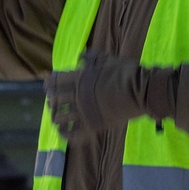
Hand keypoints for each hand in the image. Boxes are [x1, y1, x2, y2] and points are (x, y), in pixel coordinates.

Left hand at [45, 50, 175, 137]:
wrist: (141, 91)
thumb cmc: (126, 73)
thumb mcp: (108, 60)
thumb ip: (92, 58)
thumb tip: (81, 56)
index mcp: (81, 78)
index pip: (57, 80)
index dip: (50, 82)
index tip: (47, 84)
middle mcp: (78, 95)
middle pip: (55, 99)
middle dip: (51, 101)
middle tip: (51, 102)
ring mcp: (84, 112)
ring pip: (60, 117)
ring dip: (55, 117)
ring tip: (56, 117)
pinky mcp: (93, 126)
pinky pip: (72, 133)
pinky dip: (65, 133)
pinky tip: (63, 132)